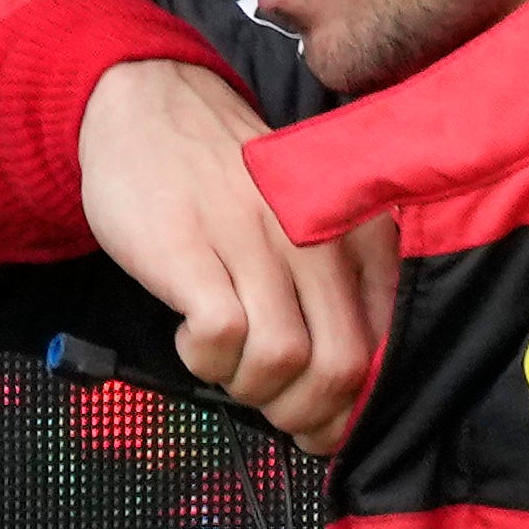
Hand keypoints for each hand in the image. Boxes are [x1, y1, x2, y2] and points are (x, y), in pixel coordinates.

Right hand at [78, 57, 400, 453]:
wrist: (147, 104)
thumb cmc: (220, 180)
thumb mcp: (297, 220)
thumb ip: (326, 284)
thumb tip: (337, 386)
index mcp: (347, 234)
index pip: (381, 345)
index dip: (352, 406)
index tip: (322, 424)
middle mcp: (310, 235)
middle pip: (341, 364)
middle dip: (308, 414)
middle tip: (274, 414)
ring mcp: (250, 239)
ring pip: (282, 357)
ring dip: (251, 389)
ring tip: (226, 366)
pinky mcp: (189, 247)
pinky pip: (219, 335)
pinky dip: (205, 360)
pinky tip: (190, 338)